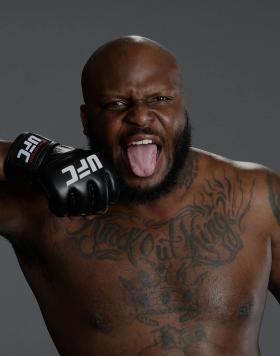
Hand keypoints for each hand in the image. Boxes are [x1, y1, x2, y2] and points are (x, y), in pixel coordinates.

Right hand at [4, 133, 118, 215]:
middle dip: (92, 211)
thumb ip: (96, 193)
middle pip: (100, 204)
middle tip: (84, 210)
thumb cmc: (72, 170)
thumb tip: (92, 216)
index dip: (104, 201)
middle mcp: (92, 169)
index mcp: (103, 163)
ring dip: (76, 212)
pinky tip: (58, 205)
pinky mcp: (58, 186)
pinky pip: (63, 210)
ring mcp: (75, 177)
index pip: (113, 193)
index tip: (95, 200)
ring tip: (71, 206)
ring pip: (82, 209)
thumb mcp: (89, 171)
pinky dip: (60, 211)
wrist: (45, 155)